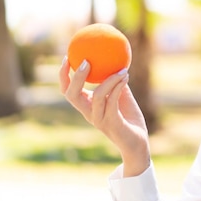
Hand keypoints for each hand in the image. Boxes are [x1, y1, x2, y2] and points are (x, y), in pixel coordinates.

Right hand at [59, 57, 149, 176]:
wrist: (137, 143)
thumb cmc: (129, 119)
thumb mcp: (122, 96)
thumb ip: (116, 82)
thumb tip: (116, 60)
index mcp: (87, 107)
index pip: (68, 91)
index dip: (63, 76)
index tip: (67, 57)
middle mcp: (88, 113)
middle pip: (72, 95)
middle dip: (75, 77)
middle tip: (86, 61)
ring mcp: (99, 119)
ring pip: (97, 96)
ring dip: (109, 80)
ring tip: (120, 69)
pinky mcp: (112, 123)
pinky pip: (112, 102)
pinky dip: (118, 87)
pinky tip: (125, 76)